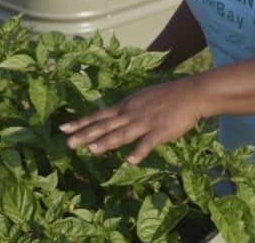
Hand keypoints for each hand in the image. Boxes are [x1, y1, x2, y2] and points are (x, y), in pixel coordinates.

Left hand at [59, 77, 204, 164]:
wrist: (190, 94)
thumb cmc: (166, 97)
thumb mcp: (141, 99)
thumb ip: (127, 110)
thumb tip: (113, 118)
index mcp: (126, 106)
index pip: (99, 115)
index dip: (81, 122)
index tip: (63, 129)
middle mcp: (131, 113)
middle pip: (105, 125)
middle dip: (86, 134)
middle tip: (68, 143)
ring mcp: (145, 122)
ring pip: (122, 133)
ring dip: (107, 142)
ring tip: (92, 150)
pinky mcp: (160, 131)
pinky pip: (148, 143)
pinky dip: (139, 152)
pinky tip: (130, 161)